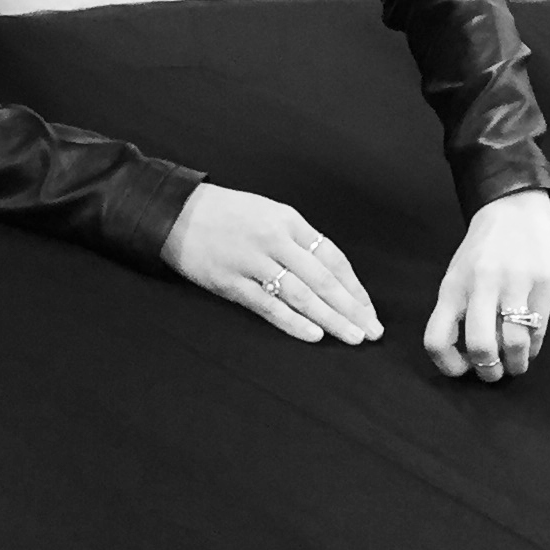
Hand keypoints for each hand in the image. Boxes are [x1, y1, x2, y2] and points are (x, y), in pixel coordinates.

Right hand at [162, 185, 382, 345]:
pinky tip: (314, 335)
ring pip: (301, 295)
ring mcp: (253, 262)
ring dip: (331, 318)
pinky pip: (269, 306)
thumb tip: (331, 275)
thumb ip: (298, 241)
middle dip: (351, 308)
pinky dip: (293, 322)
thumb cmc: (228, 214)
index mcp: (289, 221)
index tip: (369, 309)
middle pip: (323, 279)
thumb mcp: (269, 213)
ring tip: (352, 336)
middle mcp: (275, 240)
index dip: (354, 286)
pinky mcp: (232, 283)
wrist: (177, 212)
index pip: (333, 258)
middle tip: (372, 331)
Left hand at [425, 192, 549, 382]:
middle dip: (488, 371)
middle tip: (493, 374)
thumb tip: (467, 358)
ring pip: (514, 342)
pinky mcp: (543, 282)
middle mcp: (481, 286)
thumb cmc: (483, 250)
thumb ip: (459, 312)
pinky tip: (529, 346)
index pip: (437, 339)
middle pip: (480, 346)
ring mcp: (514, 283)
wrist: (515, 208)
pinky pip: (538, 329)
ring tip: (516, 365)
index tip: (463, 368)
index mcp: (453, 287)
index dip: (448, 365)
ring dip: (516, 364)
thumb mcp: (458, 275)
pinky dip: (533, 348)